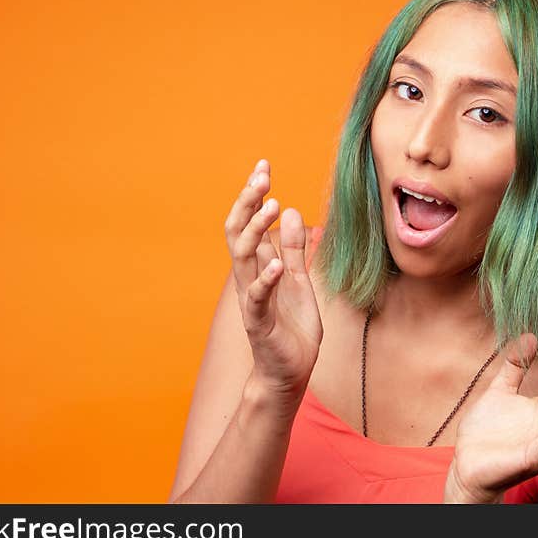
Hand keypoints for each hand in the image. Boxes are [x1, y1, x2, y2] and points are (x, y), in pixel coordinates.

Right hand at [224, 159, 323, 399]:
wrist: (289, 371)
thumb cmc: (292, 326)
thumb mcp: (299, 280)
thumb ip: (295, 249)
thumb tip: (293, 212)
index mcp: (258, 266)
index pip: (248, 223)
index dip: (252, 195)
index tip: (263, 166)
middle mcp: (249, 278)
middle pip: (238, 233)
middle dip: (247, 203)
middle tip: (262, 177)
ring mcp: (252, 299)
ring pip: (243, 258)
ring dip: (256, 230)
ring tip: (272, 206)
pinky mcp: (259, 322)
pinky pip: (258, 297)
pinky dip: (265, 279)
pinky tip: (276, 264)